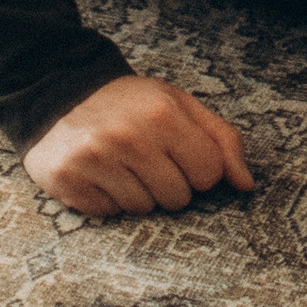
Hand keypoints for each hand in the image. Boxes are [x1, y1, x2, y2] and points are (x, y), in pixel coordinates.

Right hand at [22, 72, 256, 217]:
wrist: (60, 91)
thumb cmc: (130, 102)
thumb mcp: (178, 103)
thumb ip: (221, 139)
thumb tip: (247, 185)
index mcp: (163, 114)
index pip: (210, 173)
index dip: (199, 167)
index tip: (180, 153)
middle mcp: (130, 137)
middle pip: (178, 199)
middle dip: (168, 183)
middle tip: (147, 157)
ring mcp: (96, 160)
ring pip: (144, 210)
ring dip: (137, 192)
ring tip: (122, 163)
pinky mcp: (69, 181)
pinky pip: (109, 215)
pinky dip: (107, 199)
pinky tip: (99, 173)